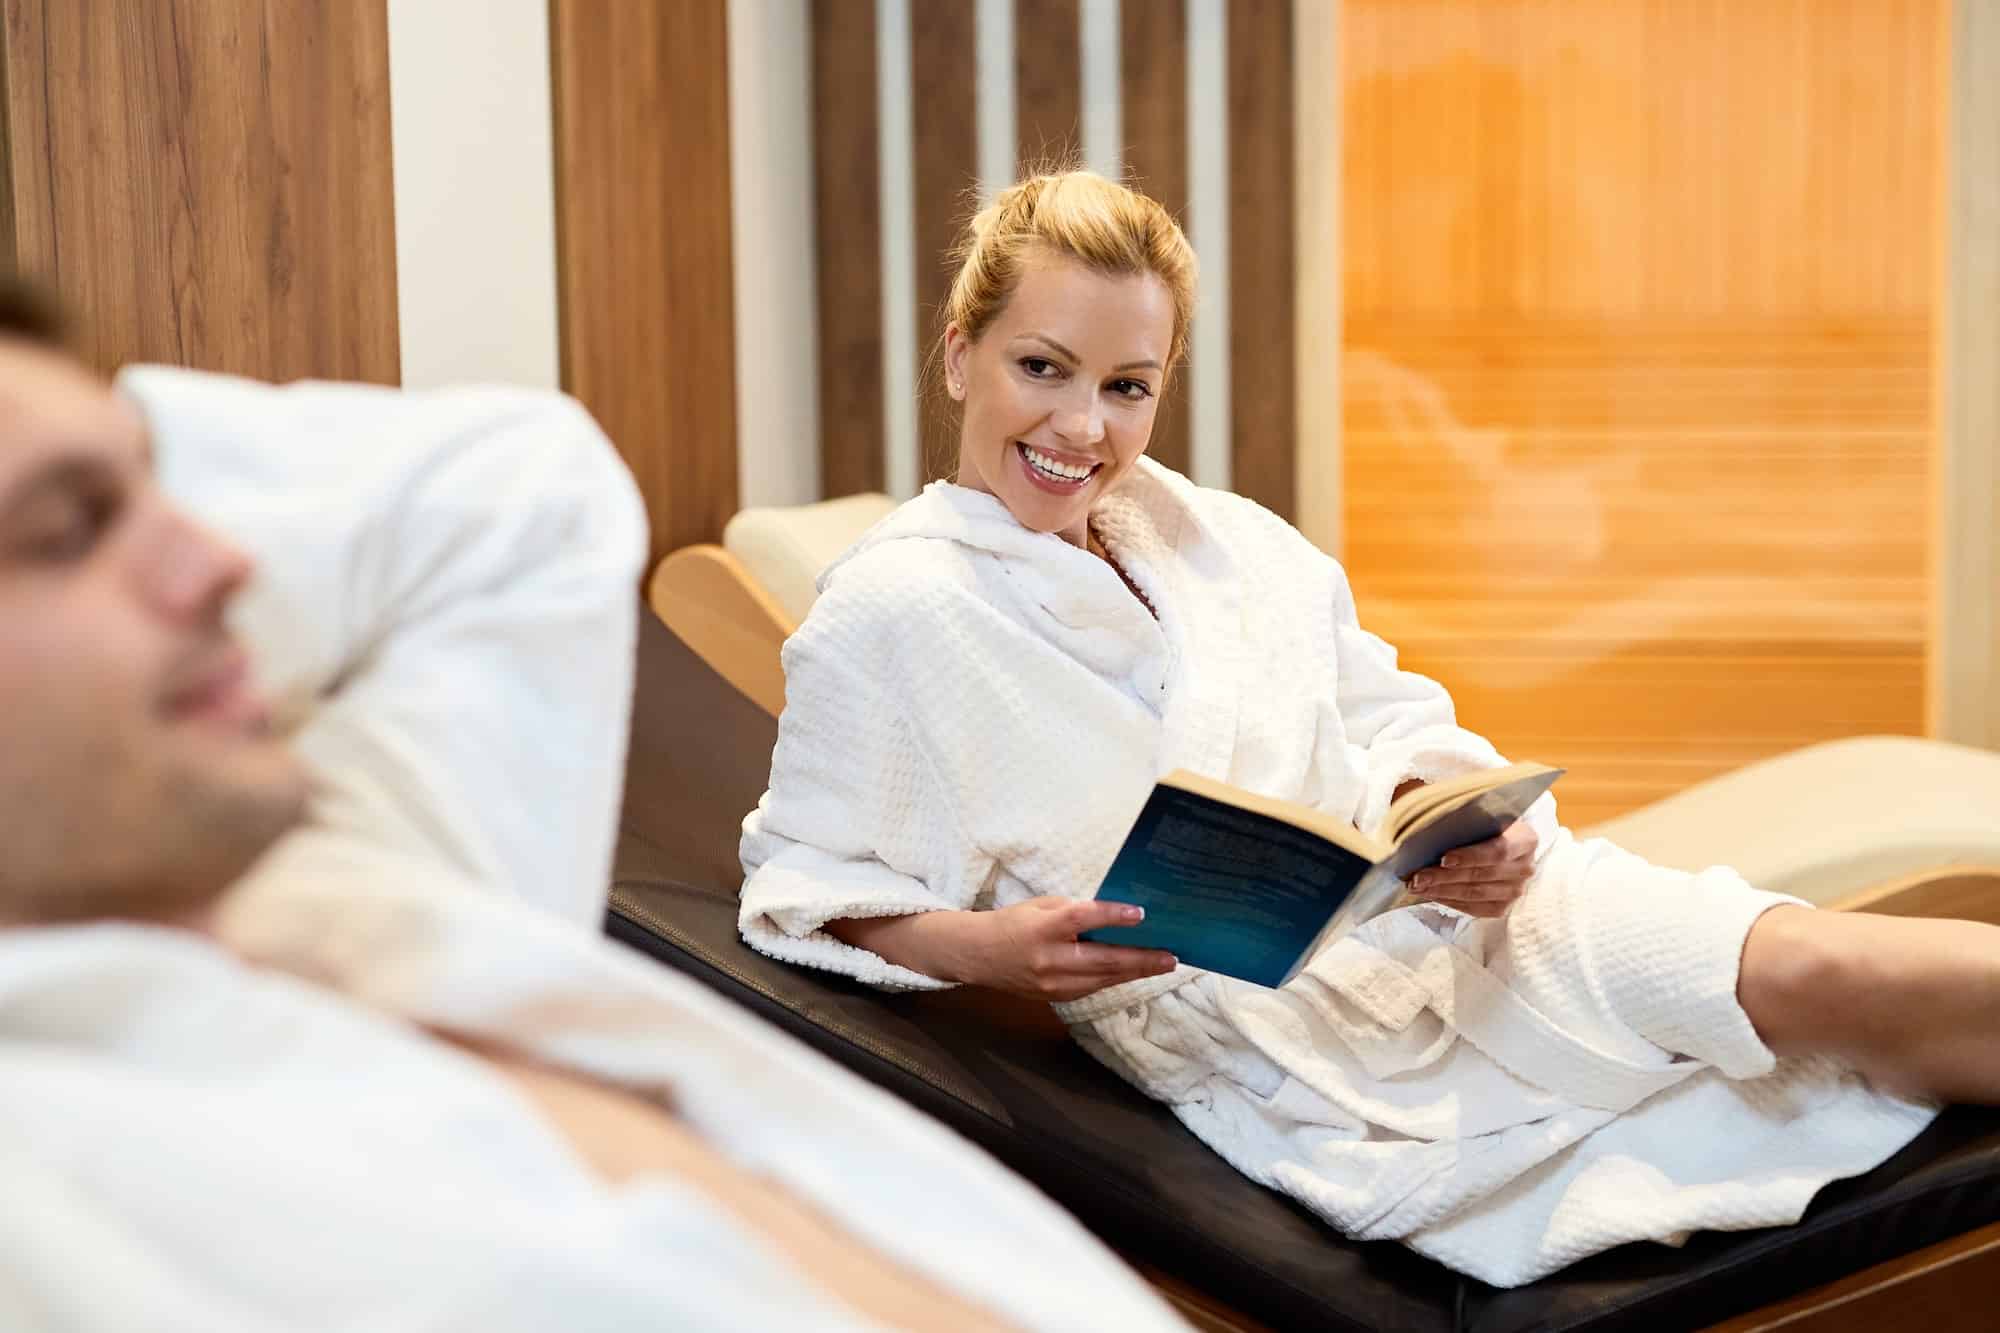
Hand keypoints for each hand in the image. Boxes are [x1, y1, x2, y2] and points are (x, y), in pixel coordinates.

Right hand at [960, 898, 1178, 1002]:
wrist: (978, 956)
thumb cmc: (1013, 923)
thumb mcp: (1041, 906)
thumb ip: (1075, 912)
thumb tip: (1116, 917)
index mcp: (1043, 928)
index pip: (1082, 920)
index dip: (1112, 916)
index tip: (1142, 913)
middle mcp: (1049, 959)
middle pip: (1103, 960)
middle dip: (1141, 959)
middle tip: (1170, 956)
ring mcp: (1053, 984)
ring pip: (1103, 979)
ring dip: (1135, 972)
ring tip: (1162, 965)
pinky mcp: (1056, 997)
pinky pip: (1093, 988)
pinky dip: (1115, 978)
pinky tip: (1134, 971)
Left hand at [1406, 819, 1537, 916]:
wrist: (1502, 840)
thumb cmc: (1485, 823)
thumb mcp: (1481, 813)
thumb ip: (1464, 818)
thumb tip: (1430, 827)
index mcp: (1525, 840)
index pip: (1498, 851)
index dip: (1471, 856)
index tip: (1444, 858)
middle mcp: (1525, 868)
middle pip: (1481, 875)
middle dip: (1445, 877)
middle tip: (1418, 876)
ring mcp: (1516, 891)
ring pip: (1474, 894)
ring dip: (1441, 891)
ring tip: (1416, 886)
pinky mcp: (1503, 907)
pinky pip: (1473, 908)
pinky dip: (1448, 901)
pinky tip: (1429, 894)